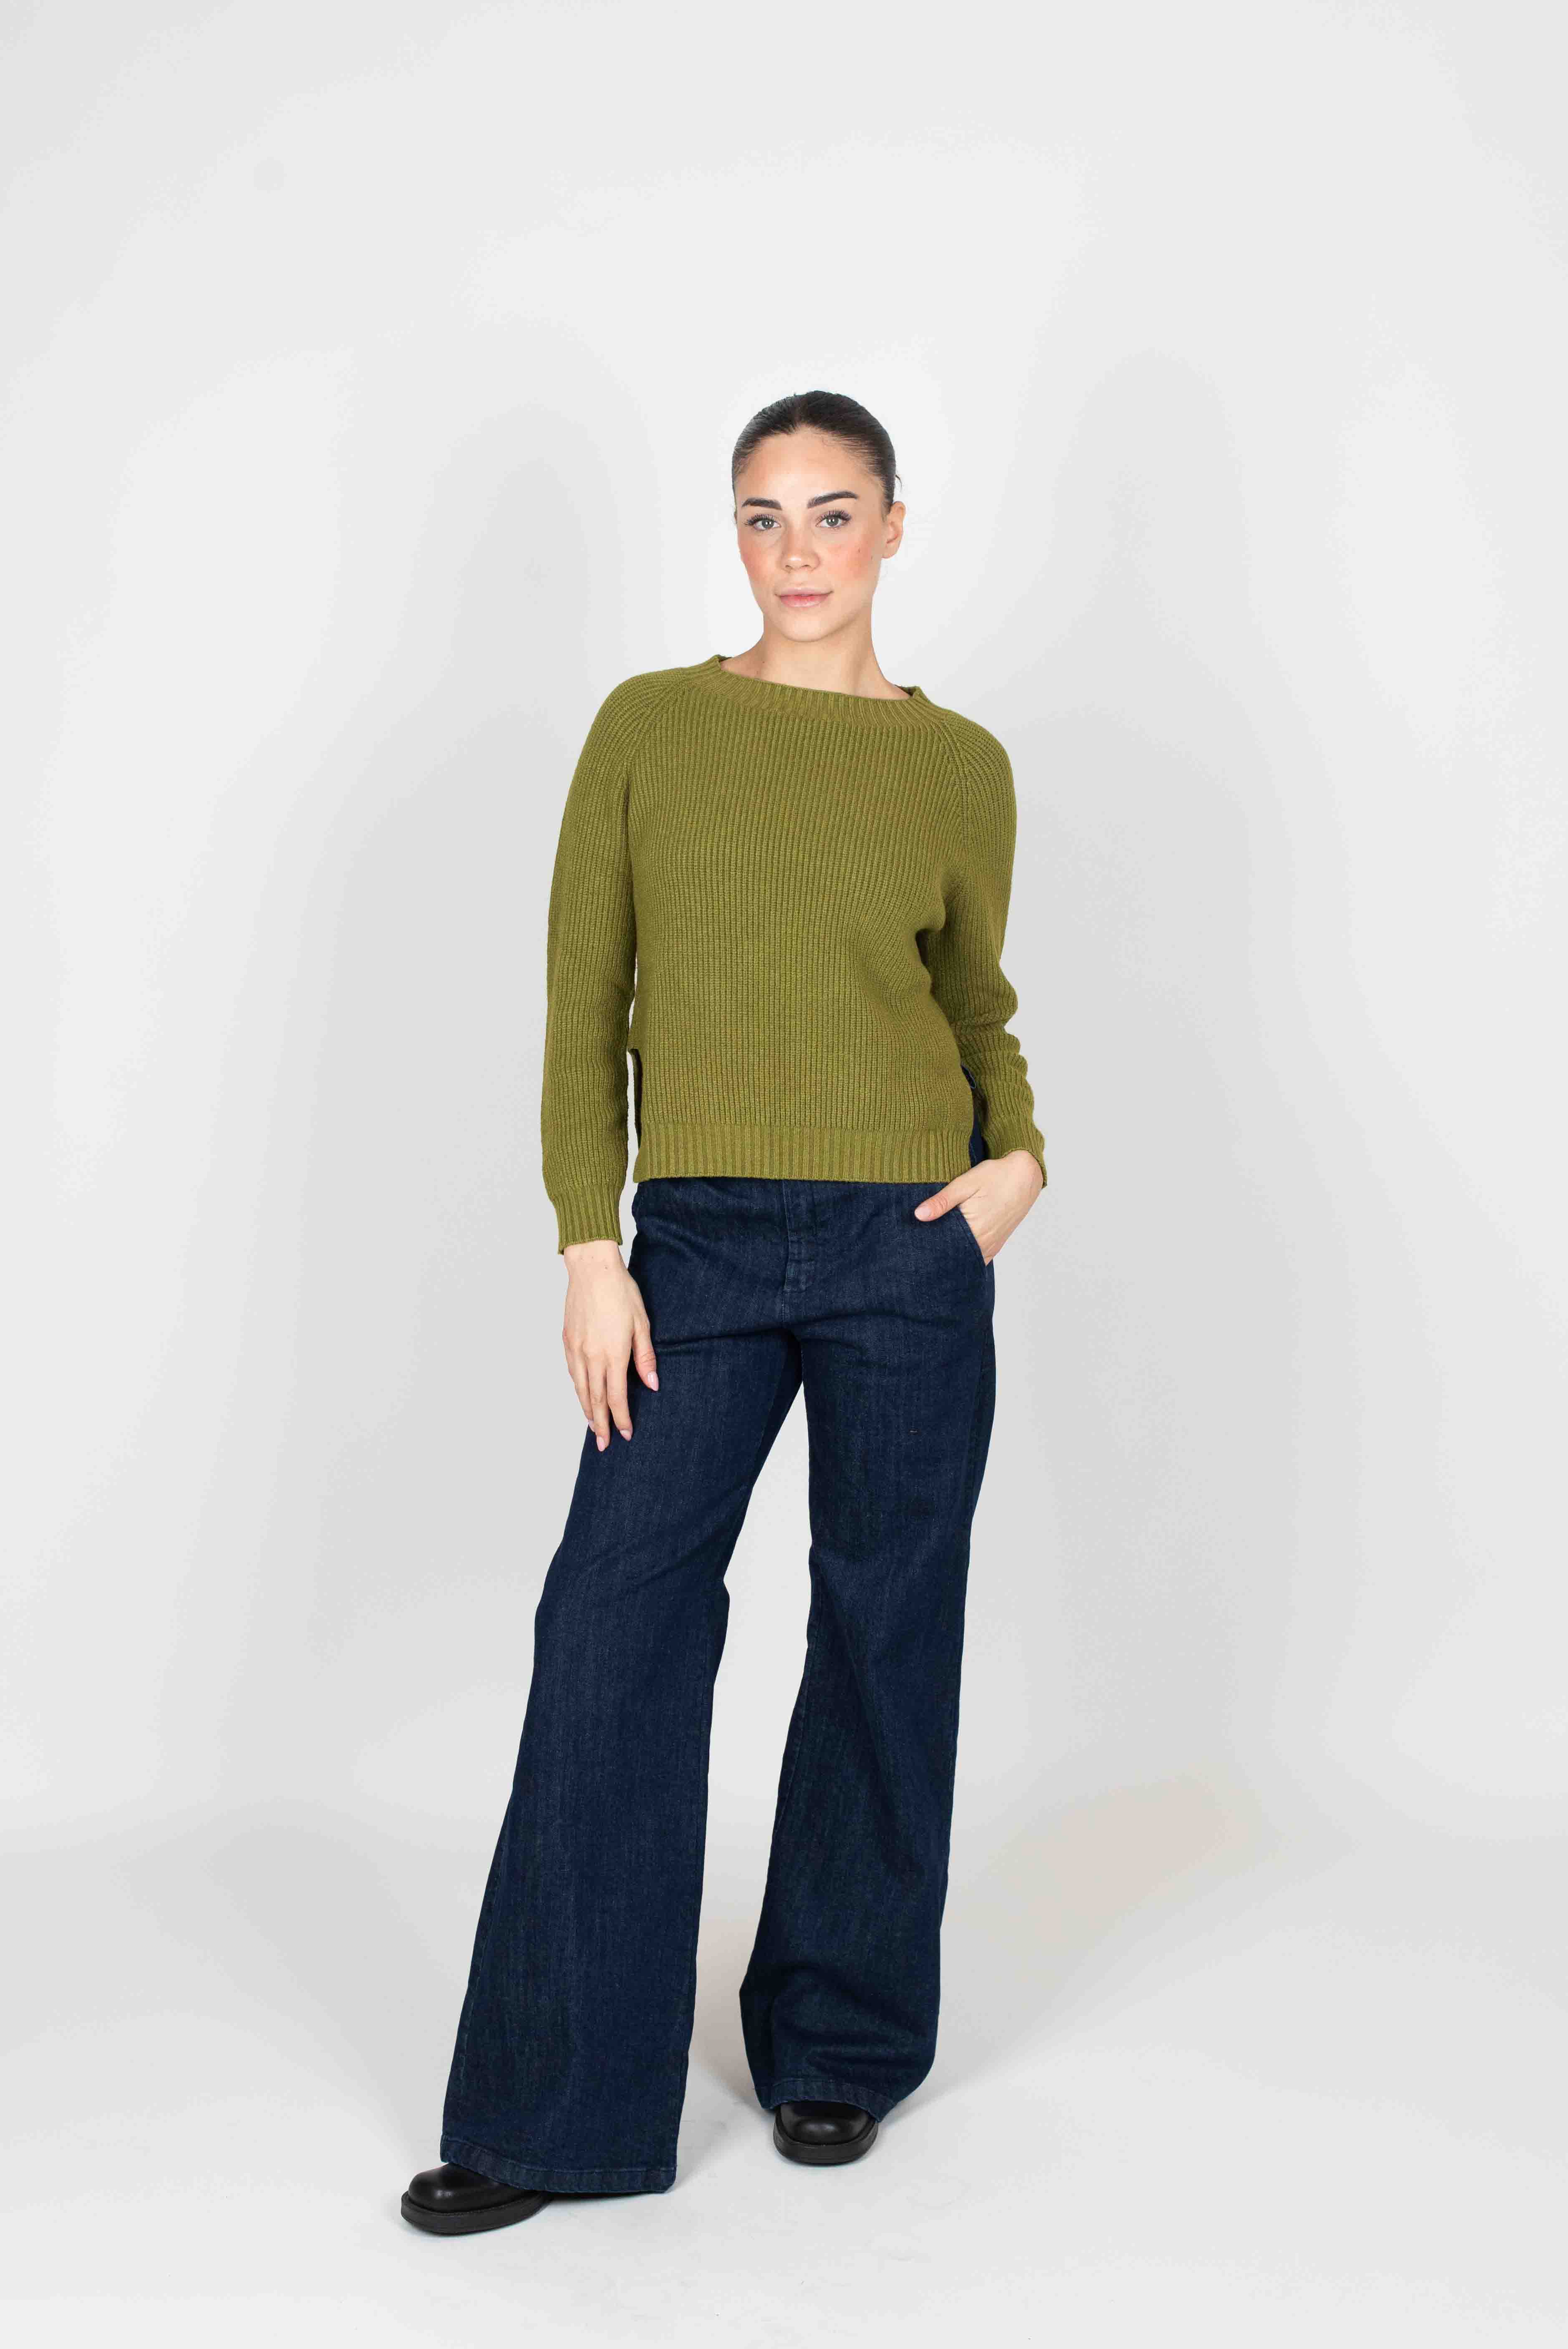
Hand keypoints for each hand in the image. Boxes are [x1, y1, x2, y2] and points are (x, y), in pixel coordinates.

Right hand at [560, 1239, 658, 1448]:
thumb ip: (645, 1358)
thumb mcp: (642, 1324)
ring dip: (587, 1410)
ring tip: (592, 1426)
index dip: (621, 1418)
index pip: (617, 1397)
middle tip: (603, 1444)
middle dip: (600, 1424)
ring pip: (581, 1389)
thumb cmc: (620, 1291)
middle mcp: (591, 1356)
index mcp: (613, 1354)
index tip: (625, 1434)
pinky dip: (578, 1389)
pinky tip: (582, 1395)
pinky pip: (572, 1372)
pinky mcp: (567, 1340)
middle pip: (595, 1400)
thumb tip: (652, 1385)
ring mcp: (576, 1349)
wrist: (591, 1268)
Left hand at [913, 1149, 1042, 1264]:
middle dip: (938, 1253)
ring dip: (952, 1254)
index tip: (915, 1246)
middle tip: (921, 1248)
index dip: (929, 1248)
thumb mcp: (965, 1183)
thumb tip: (918, 1215)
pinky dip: (966, 1254)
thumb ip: (942, 1201)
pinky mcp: (996, 1243)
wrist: (1025, 1175)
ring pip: (966, 1259)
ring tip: (936, 1247)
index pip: (944, 1248)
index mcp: (975, 1228)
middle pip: (955, 1256)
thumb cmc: (996, 1176)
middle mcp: (985, 1242)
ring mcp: (992, 1245)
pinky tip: (955, 1247)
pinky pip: (978, 1257)